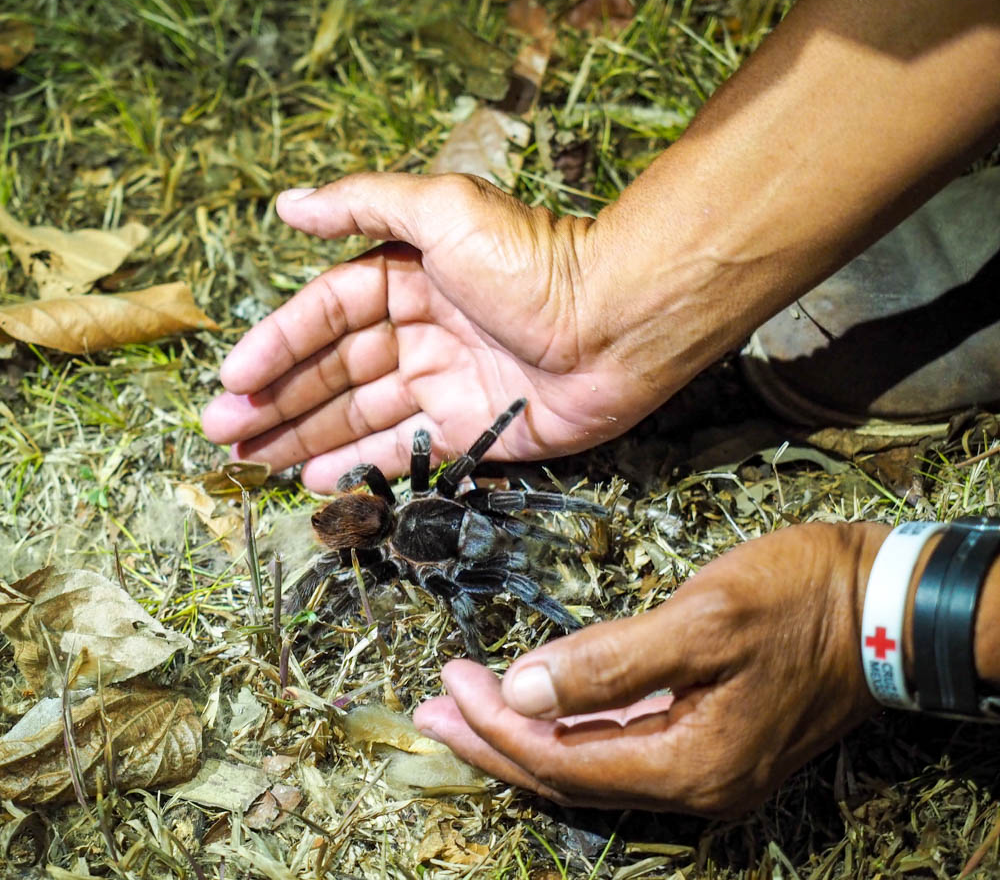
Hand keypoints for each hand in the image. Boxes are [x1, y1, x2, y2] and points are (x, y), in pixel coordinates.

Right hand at [201, 173, 673, 490]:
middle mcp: (422, 330)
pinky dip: (360, 463)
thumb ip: (364, 204)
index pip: (326, 313)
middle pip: (334, 370)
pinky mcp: (472, 429)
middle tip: (224, 433)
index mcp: (409, 276)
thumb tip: (287, 205)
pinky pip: (404, 449)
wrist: (617, 323)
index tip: (231, 377)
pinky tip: (315, 477)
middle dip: (277, 400)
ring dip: (304, 436)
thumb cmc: (533, 261)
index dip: (277, 343)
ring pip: (360, 413)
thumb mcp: (444, 211)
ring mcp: (445, 383)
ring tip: (252, 462)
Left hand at [413, 522, 888, 815]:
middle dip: (492, 744)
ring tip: (464, 712)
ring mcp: (707, 767)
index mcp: (691, 762)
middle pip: (567, 776)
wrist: (882, 603)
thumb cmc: (800, 599)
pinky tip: (539, 708)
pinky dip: (569, 729)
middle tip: (429, 713)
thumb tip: (522, 690)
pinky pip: (619, 749)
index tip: (449, 682)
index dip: (497, 727)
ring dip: (523, 737)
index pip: (563, 760)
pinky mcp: (713, 740)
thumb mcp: (705, 619)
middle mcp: (696, 784)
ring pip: (590, 766)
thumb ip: (612, 660)